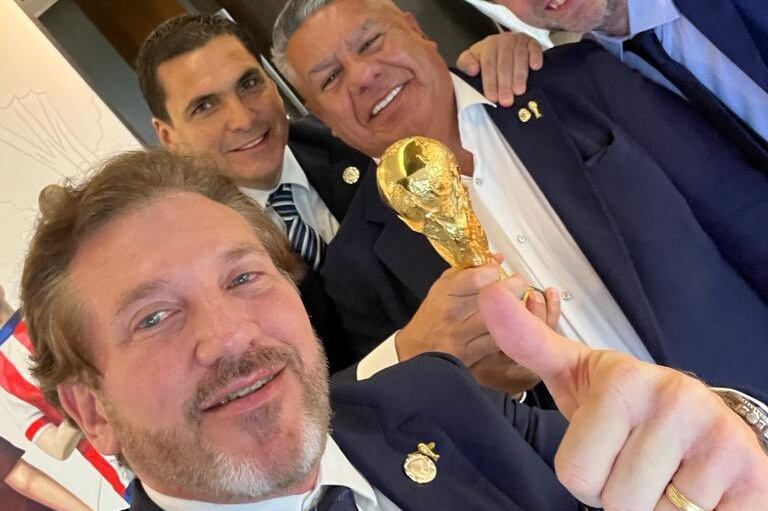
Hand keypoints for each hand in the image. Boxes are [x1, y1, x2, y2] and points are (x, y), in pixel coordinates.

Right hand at [396, 262, 526, 365]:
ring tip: (518, 303)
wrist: (420, 351)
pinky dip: (512, 331)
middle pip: (493, 296)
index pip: (476, 277)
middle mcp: (455, 312)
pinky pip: (501, 340)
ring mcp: (465, 334)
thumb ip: (469, 271)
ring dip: (517, 308)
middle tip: (517, 283)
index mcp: (446, 292)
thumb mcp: (442, 287)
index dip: (493, 270)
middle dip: (513, 285)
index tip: (497, 269)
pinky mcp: (475, 352)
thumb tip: (496, 259)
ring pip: (501, 319)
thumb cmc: (431, 318)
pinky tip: (514, 324)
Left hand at [456, 32, 543, 106]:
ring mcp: (518, 40)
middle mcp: (503, 40)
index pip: (488, 65)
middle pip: (504, 63)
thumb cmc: (487, 58)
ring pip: (519, 57)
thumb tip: (473, 69)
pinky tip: (535, 68)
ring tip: (519, 91)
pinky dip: (535, 57)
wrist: (503, 47)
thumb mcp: (471, 60)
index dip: (490, 82)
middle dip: (505, 84)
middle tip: (506, 100)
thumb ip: (466, 64)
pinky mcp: (532, 42)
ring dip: (519, 75)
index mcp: (488, 45)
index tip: (492, 97)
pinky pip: (534, 48)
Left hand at [479, 282, 767, 510]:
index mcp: (623, 382)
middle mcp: (674, 400)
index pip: (575, 473)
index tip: (603, 449)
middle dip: (619, 495)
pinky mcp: (753, 474)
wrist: (706, 423)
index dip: (586, 476)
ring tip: (664, 475)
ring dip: (655, 508)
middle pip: (613, 500)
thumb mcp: (576, 372)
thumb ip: (528, 342)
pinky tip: (697, 490)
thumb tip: (488, 294)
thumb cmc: (630, 405)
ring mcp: (719, 437)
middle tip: (636, 465)